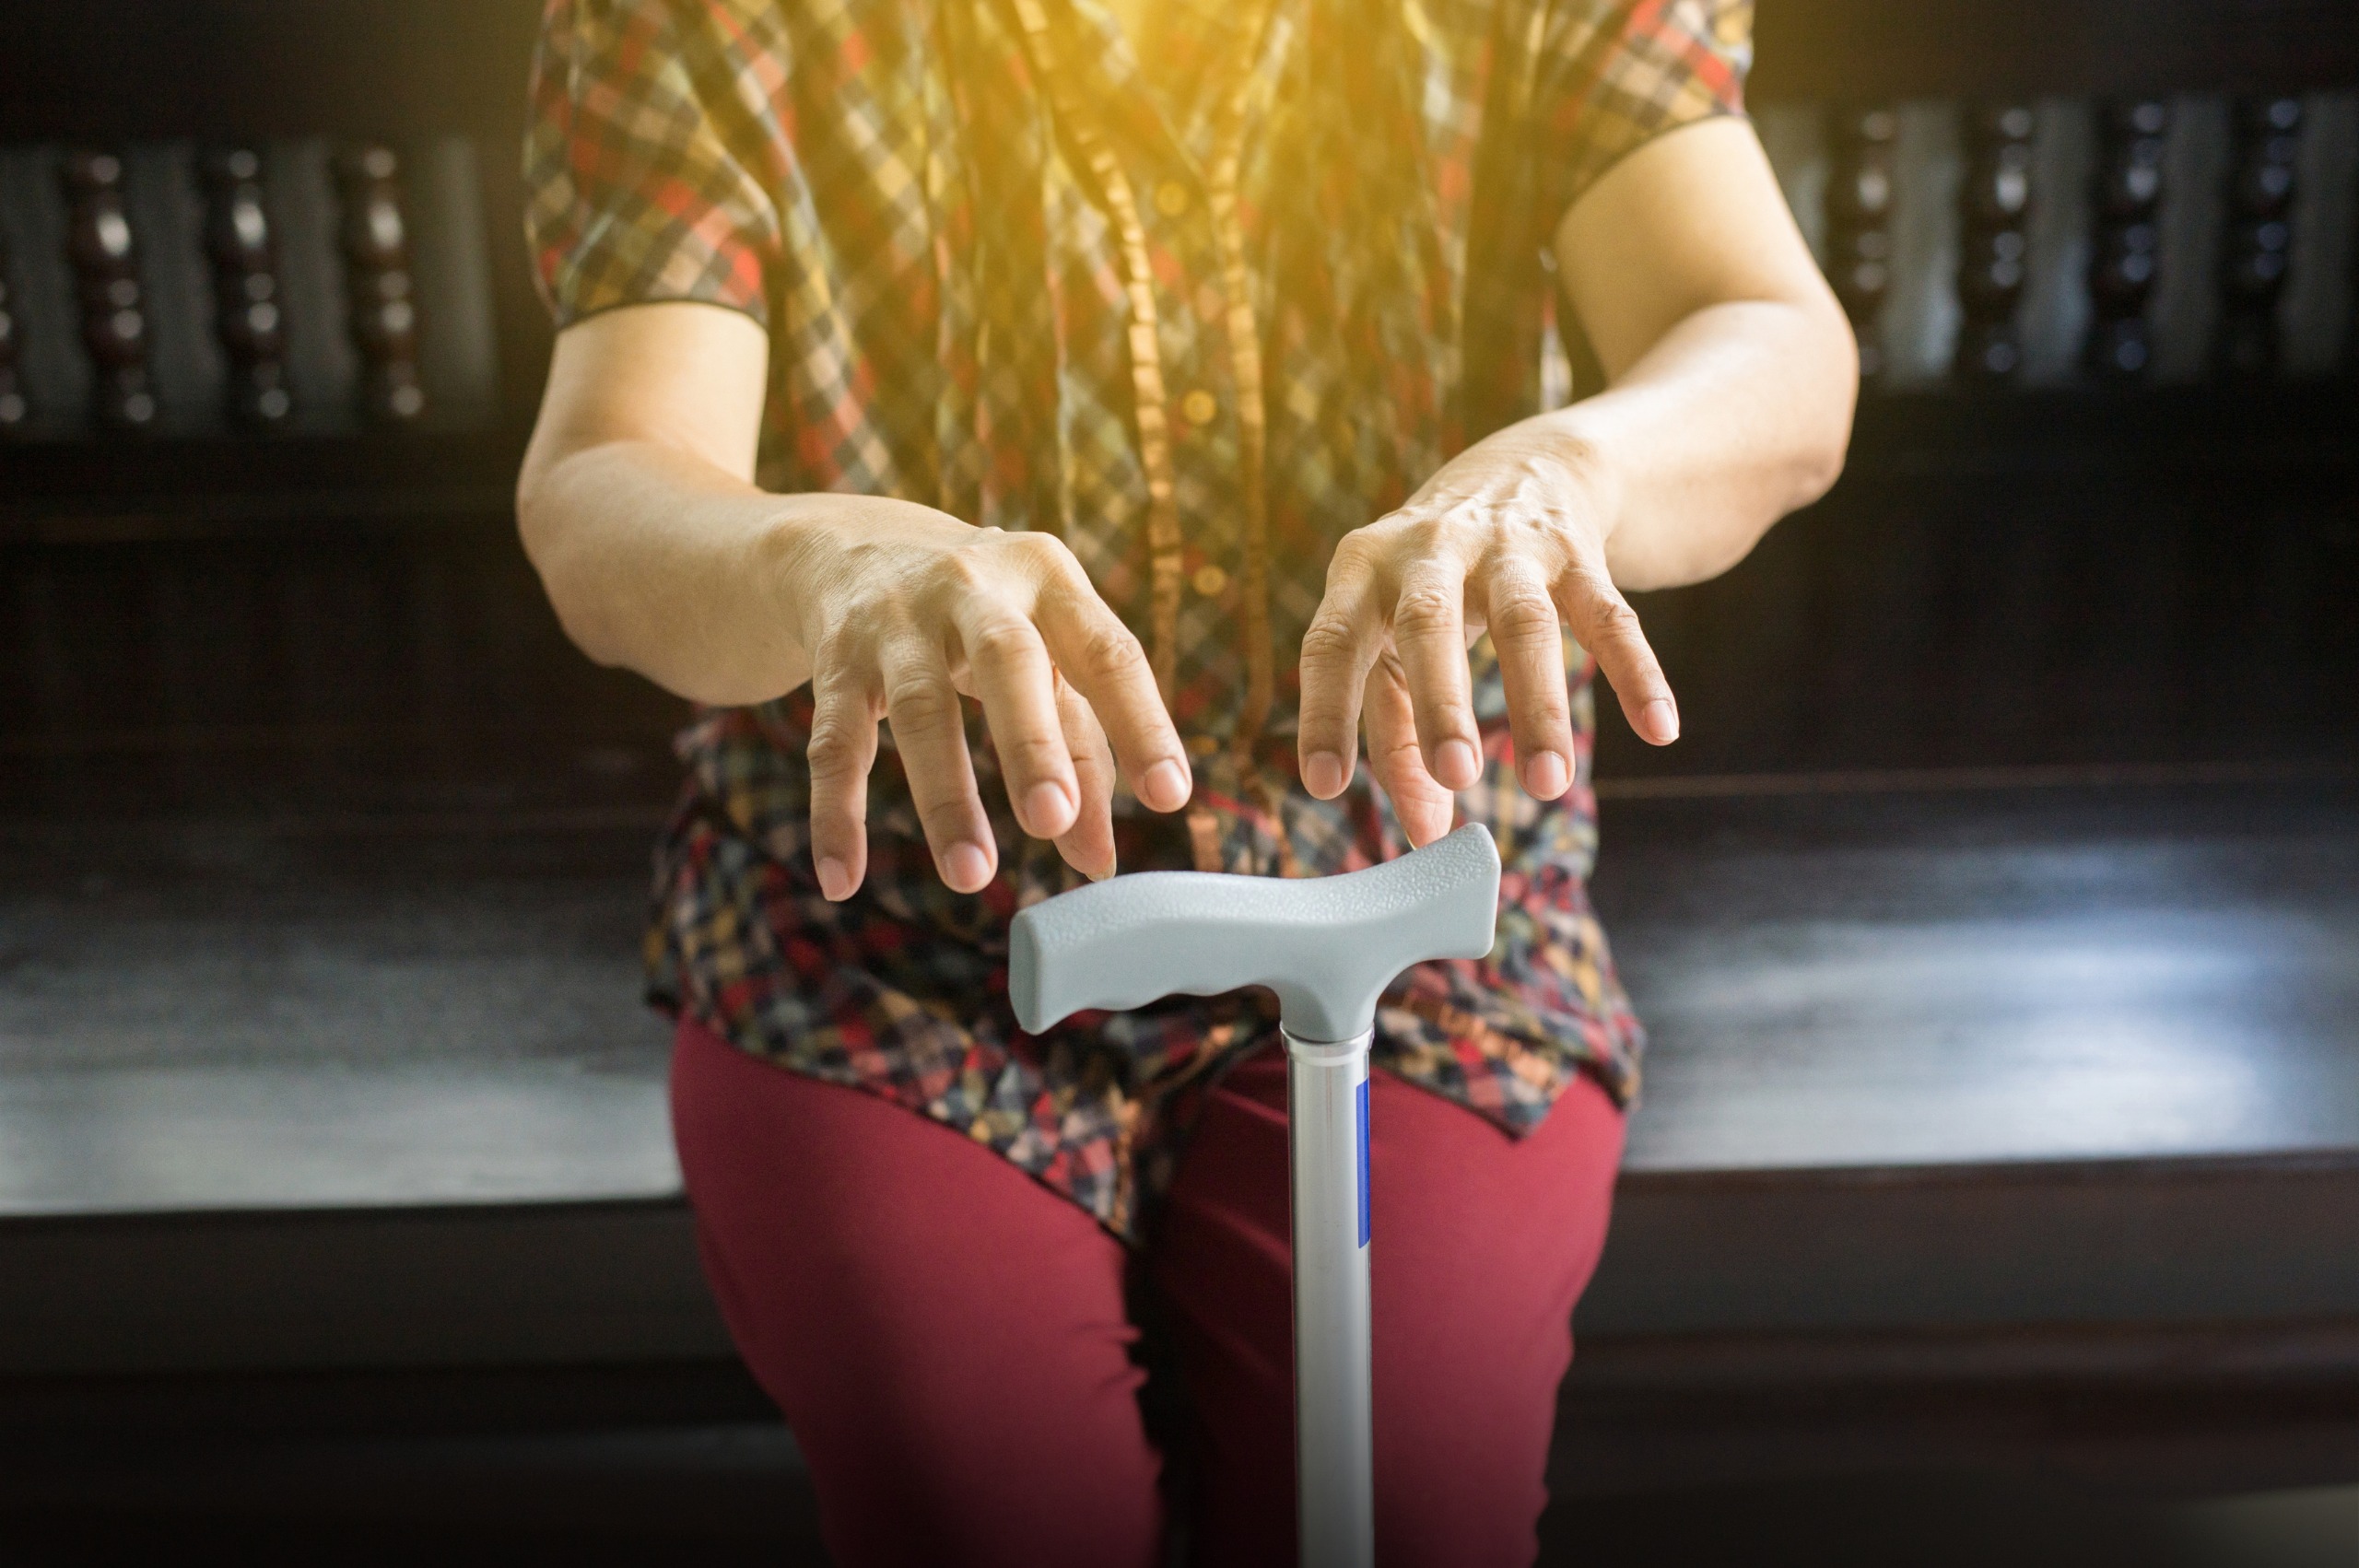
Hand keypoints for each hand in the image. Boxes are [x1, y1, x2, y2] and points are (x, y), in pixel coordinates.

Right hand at [781, 501, 1192, 897]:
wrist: (853, 546)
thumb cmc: (984, 618)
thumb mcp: (1044, 659)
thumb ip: (1082, 753)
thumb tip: (1098, 862)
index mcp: (1049, 580)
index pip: (1108, 651)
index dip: (1142, 722)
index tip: (1169, 797)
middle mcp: (973, 585)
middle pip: (1006, 659)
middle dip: (1031, 742)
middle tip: (1051, 821)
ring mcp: (897, 618)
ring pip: (919, 707)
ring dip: (945, 795)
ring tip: (971, 875)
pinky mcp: (836, 656)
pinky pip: (834, 741)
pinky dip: (836, 812)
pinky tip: (844, 877)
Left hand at [1296, 427, 1677, 846]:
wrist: (1523, 467)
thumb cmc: (1432, 582)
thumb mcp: (1393, 639)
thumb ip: (1396, 733)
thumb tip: (1421, 833)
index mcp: (1362, 571)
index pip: (1333, 641)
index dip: (1326, 710)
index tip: (1325, 786)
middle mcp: (1429, 550)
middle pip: (1429, 624)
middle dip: (1441, 704)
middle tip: (1457, 778)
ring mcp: (1507, 547)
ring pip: (1525, 624)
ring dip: (1538, 706)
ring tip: (1547, 785)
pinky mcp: (1577, 550)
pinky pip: (1609, 614)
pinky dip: (1635, 671)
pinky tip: (1659, 728)